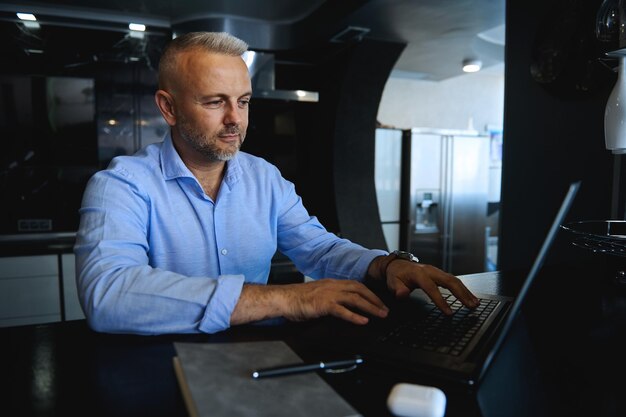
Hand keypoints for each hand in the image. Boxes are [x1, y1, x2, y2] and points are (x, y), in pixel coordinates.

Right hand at [231, 279, 388, 326]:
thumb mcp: (317, 295)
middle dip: (375, 300)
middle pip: (360, 290)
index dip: (370, 293)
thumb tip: (342, 307)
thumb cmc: (297, 299)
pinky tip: (363, 321)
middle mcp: (332, 286)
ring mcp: (328, 294)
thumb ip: (330, 299)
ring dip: (370, 307)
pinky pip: (342, 310)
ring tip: (380, 315)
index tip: (378, 301)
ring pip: (355, 299)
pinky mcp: (323, 304)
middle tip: (385, 310)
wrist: (283, 298)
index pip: (356, 285)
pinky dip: (355, 316)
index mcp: (331, 283)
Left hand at [384, 260, 478, 314]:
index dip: (440, 301)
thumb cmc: (396, 275)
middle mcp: (430, 271)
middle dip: (461, 294)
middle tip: (471, 306)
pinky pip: (454, 281)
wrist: (398, 264)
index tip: (449, 313)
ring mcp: (437, 271)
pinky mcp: (440, 274)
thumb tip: (402, 295)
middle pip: (449, 281)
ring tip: (475, 303)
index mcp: (419, 274)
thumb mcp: (392, 282)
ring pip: (455, 280)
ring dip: (466, 292)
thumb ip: (397, 289)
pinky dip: (463, 289)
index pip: (431, 288)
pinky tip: (470, 297)